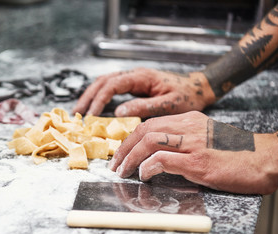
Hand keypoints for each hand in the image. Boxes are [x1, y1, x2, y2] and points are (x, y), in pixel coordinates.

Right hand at [72, 68, 215, 117]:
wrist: (198, 88)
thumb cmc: (187, 96)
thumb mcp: (169, 104)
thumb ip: (144, 107)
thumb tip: (119, 112)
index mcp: (141, 77)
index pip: (113, 85)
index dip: (99, 99)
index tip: (92, 114)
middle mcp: (134, 75)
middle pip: (103, 81)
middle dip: (89, 96)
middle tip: (78, 113)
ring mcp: (133, 79)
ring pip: (105, 83)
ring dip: (91, 95)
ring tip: (81, 110)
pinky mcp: (134, 85)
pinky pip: (112, 87)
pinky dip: (100, 96)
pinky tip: (95, 106)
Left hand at [108, 111, 277, 193]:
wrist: (268, 157)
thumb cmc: (238, 152)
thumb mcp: (207, 138)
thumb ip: (185, 140)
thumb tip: (160, 154)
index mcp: (190, 120)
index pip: (151, 123)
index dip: (131, 137)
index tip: (122, 151)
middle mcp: (189, 127)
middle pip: (145, 130)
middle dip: (124, 147)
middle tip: (116, 163)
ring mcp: (194, 143)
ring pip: (150, 141)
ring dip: (131, 157)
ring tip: (122, 171)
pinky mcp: (199, 161)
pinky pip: (164, 159)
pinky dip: (148, 166)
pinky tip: (143, 174)